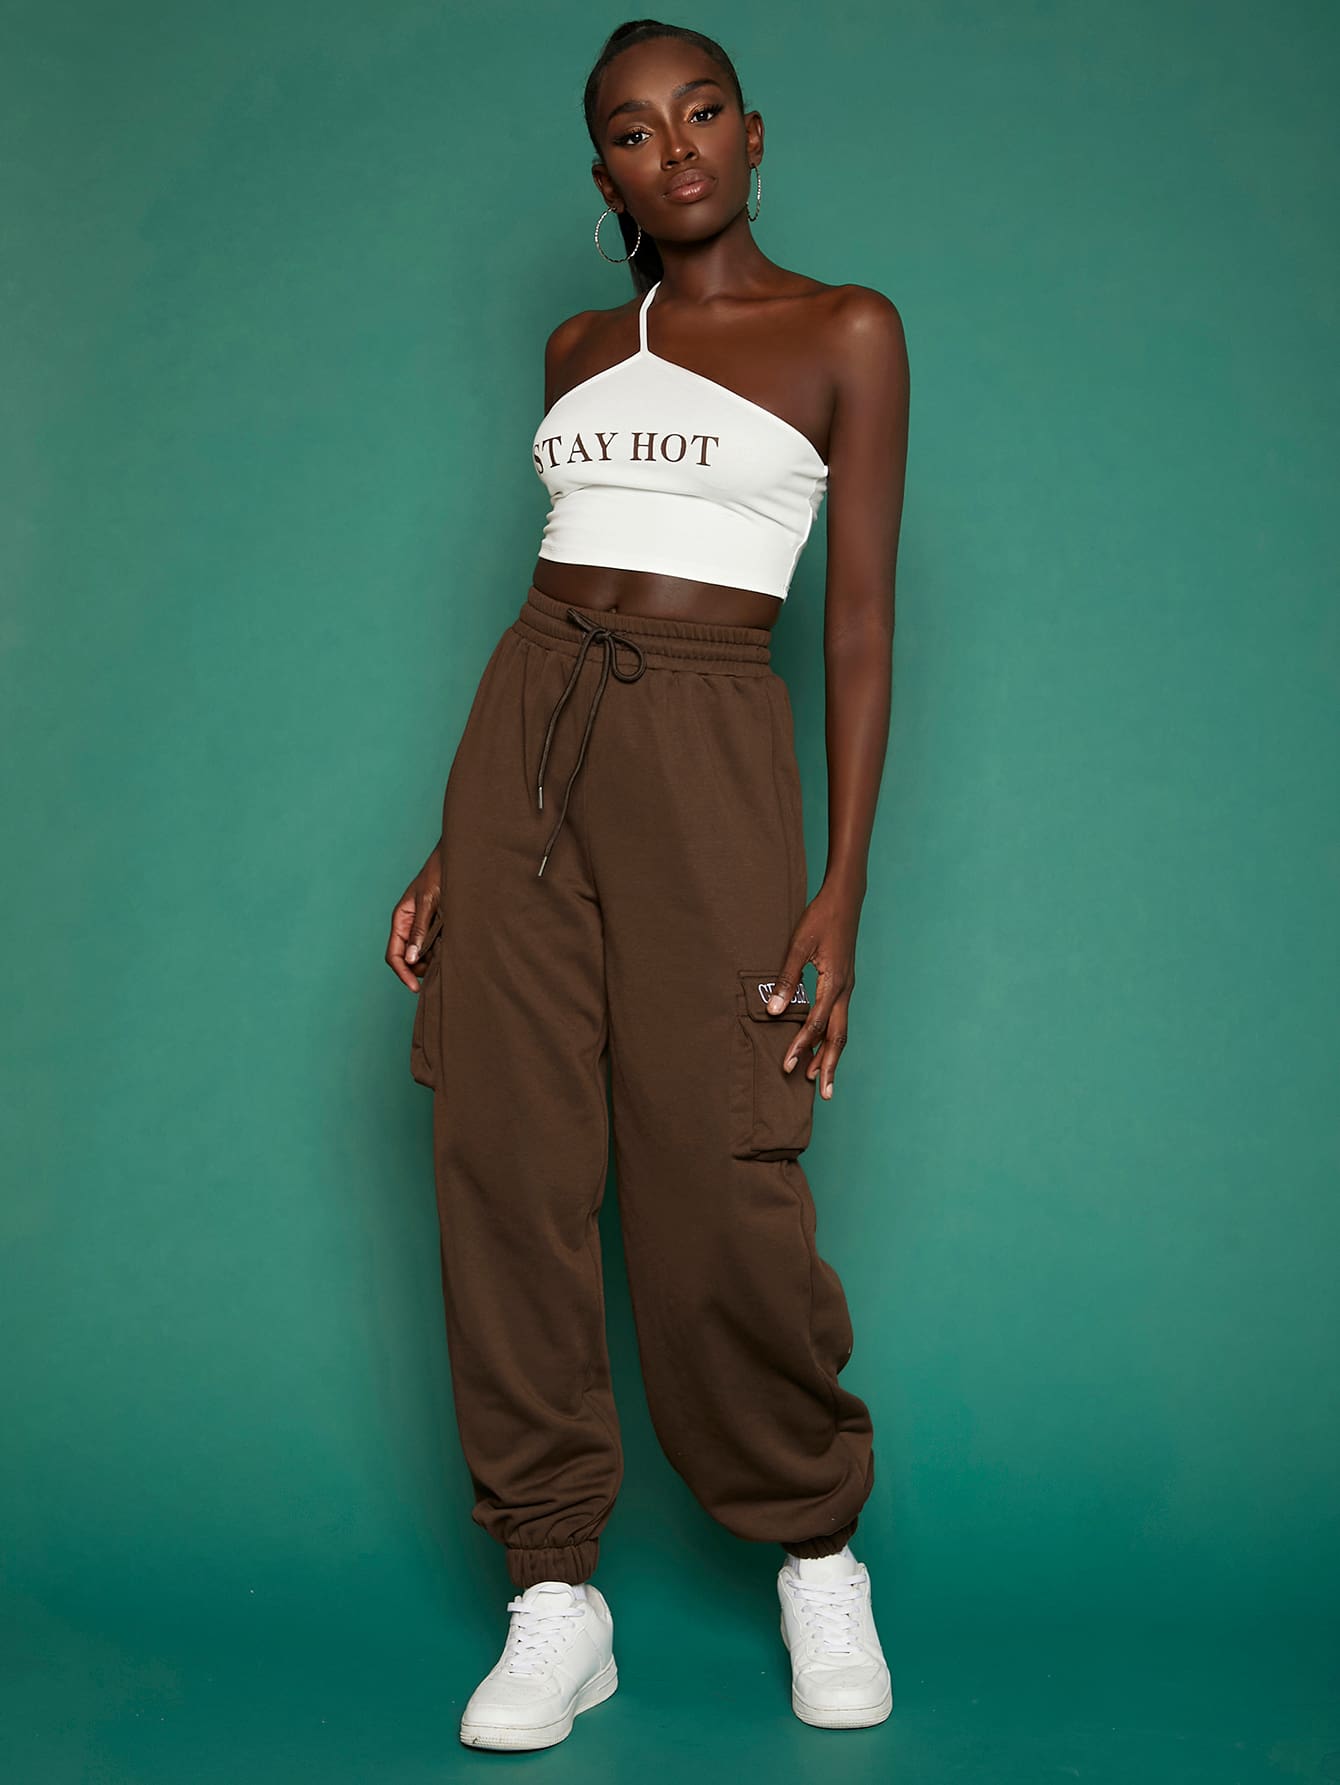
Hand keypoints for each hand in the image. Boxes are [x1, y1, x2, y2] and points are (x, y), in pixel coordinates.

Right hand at [386, 841, 441, 991]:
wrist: (457, 860)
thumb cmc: (438, 875)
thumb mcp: (428, 902)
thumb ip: (419, 929)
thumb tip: (411, 957)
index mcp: (400, 920)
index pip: (394, 955)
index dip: (403, 973)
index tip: (416, 987)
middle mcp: (408, 926)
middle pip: (407, 959)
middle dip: (419, 970)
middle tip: (439, 972)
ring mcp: (422, 926)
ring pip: (422, 954)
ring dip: (432, 961)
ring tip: (448, 959)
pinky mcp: (436, 925)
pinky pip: (434, 945)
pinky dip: (440, 952)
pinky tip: (452, 951)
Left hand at [764, 879, 862, 1099]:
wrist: (845, 899)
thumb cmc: (820, 918)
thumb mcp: (798, 945)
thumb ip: (785, 979)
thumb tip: (773, 1011)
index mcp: (833, 982)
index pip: (815, 1024)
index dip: (801, 1046)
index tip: (787, 1065)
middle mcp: (844, 990)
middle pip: (838, 1037)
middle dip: (829, 1066)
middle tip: (824, 1095)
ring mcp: (847, 988)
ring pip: (842, 1030)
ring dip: (833, 1056)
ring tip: (823, 1080)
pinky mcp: (845, 984)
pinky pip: (840, 1018)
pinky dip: (833, 1038)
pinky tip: (825, 1047)